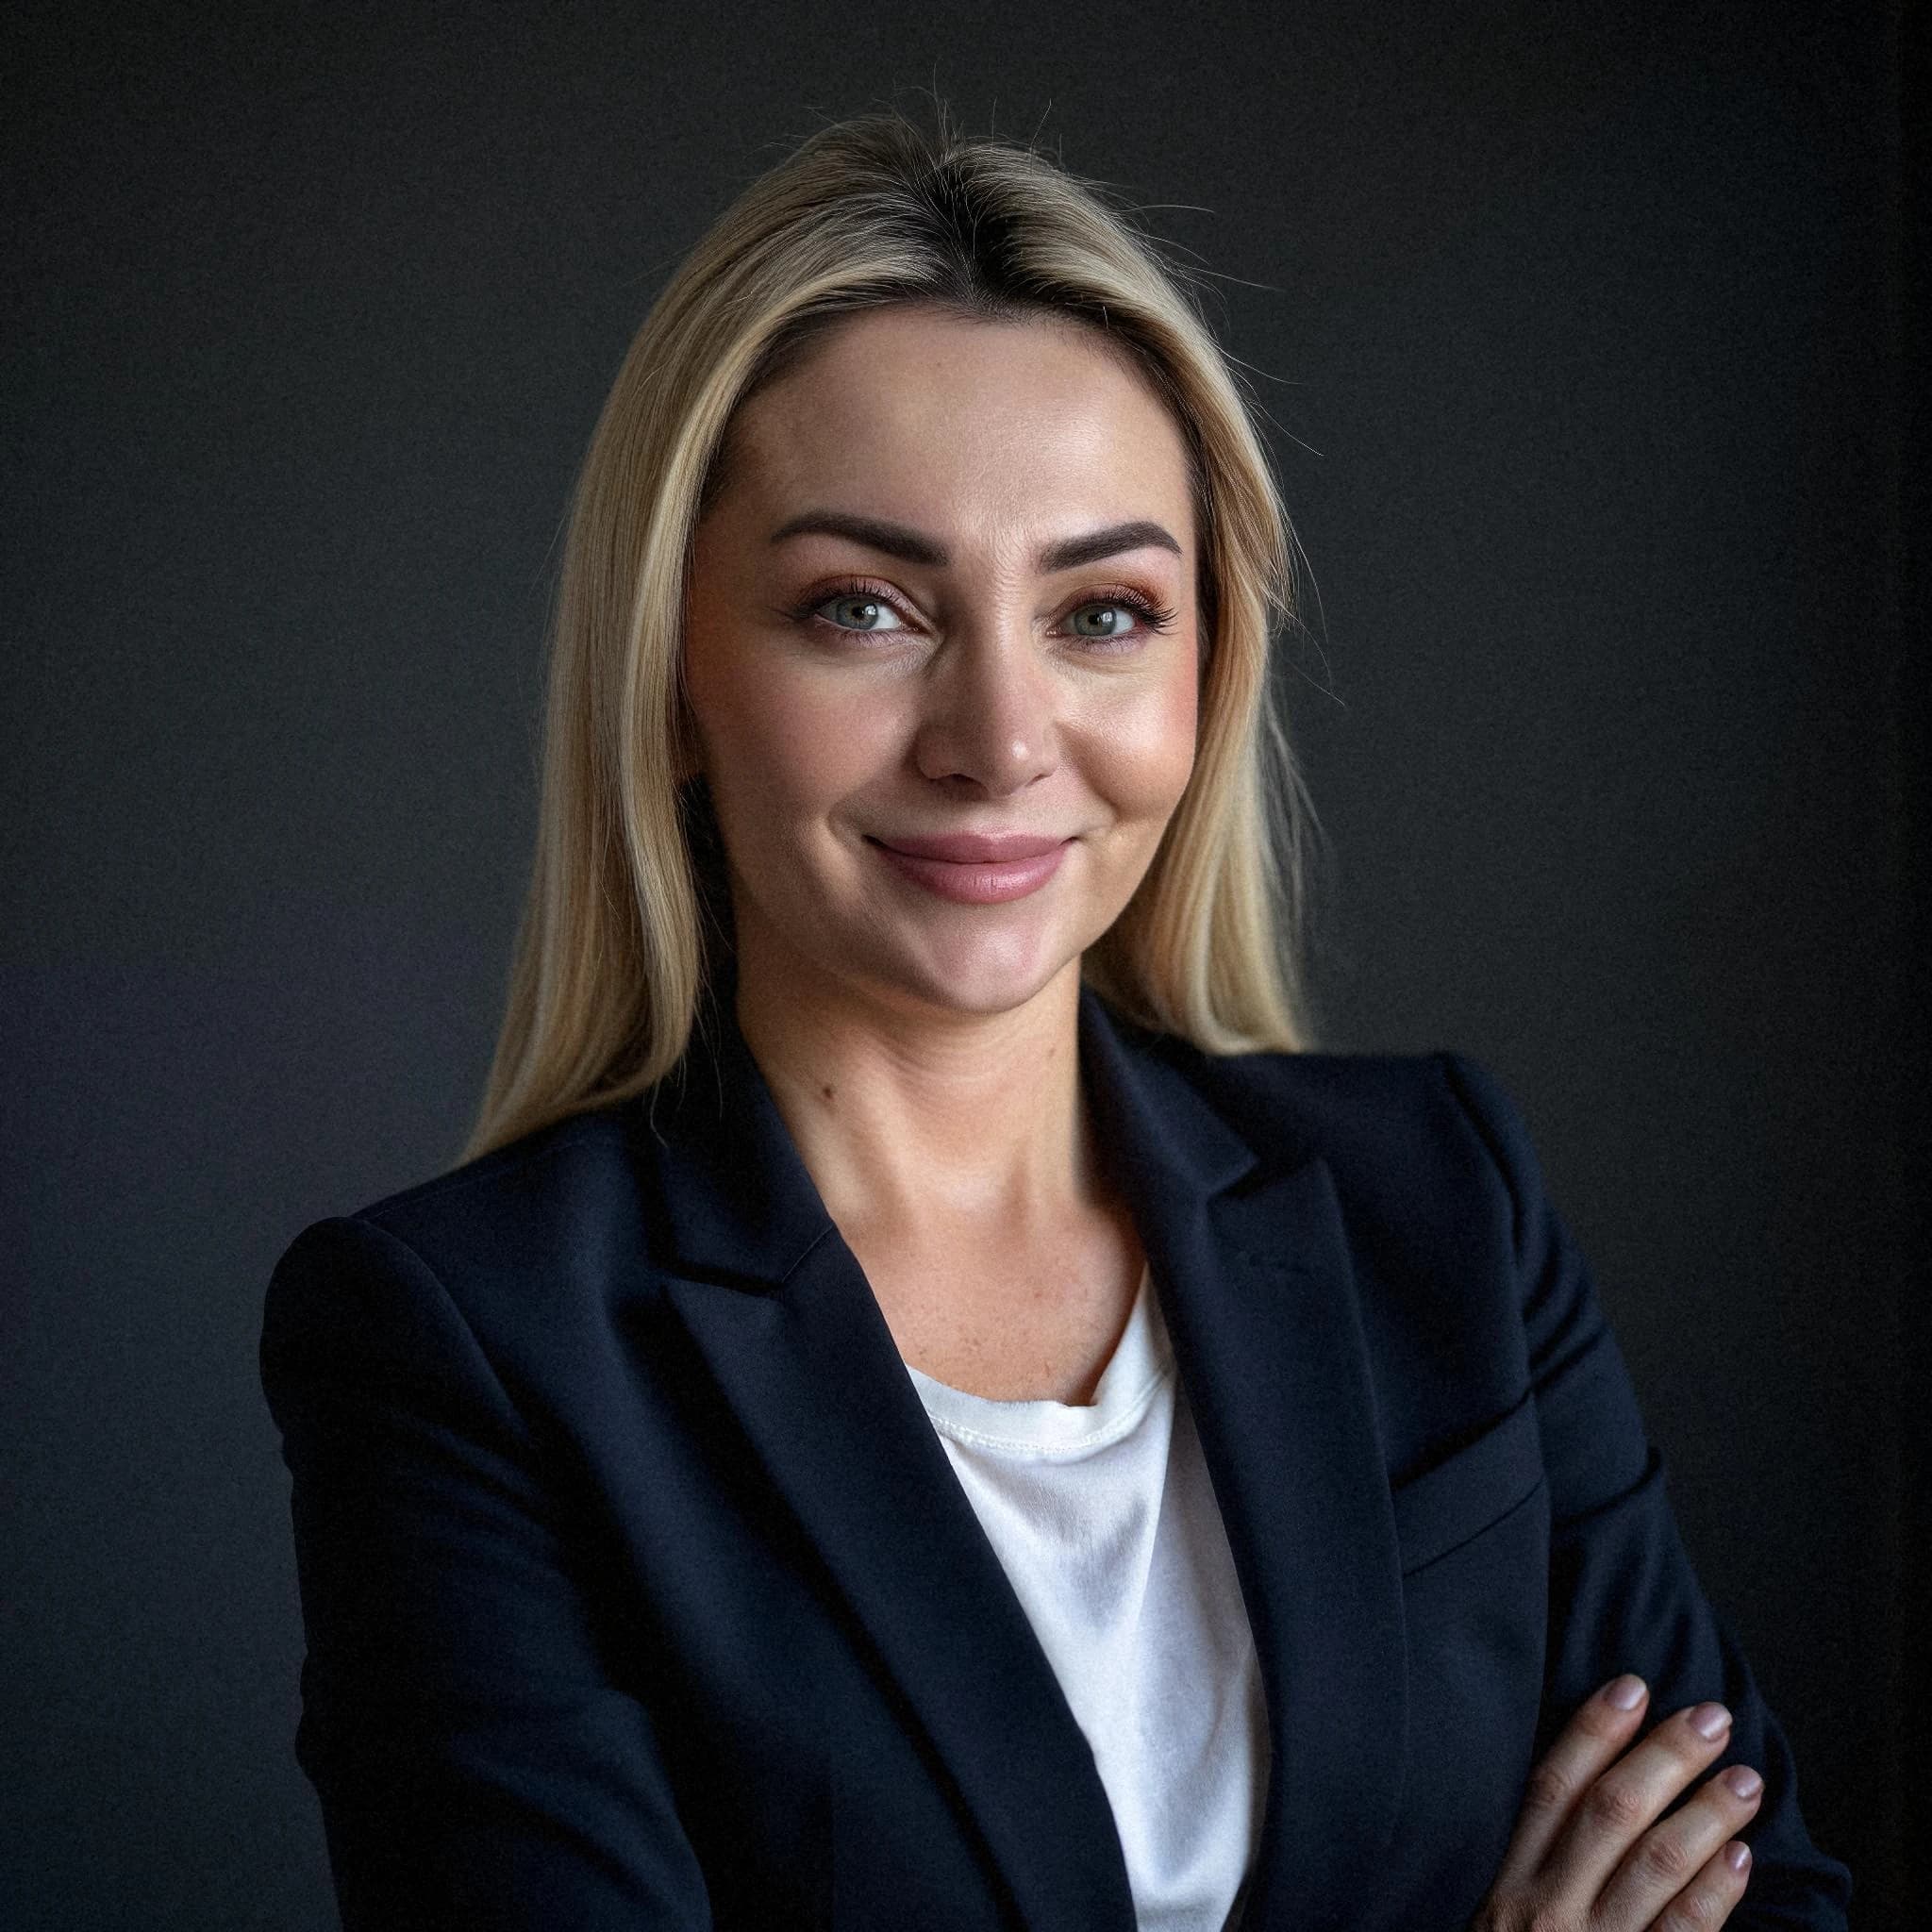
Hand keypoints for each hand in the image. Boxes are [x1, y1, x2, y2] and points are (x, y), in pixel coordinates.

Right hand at [1473, 1675, 1761, 1930]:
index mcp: (1507, 1883)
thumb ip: (1535, 1861)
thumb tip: (1588, 1783)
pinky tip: (1739, 1856)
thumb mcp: (1498, 1917)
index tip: (1632, 1687)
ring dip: (1703, 1815)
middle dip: (1662, 1758)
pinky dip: (1714, 1893)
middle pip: (1607, 1814)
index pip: (1550, 1788)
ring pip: (1651, 1868)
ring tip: (1743, 1779)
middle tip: (1710, 1718)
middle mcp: (1543, 1910)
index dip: (1592, 1732)